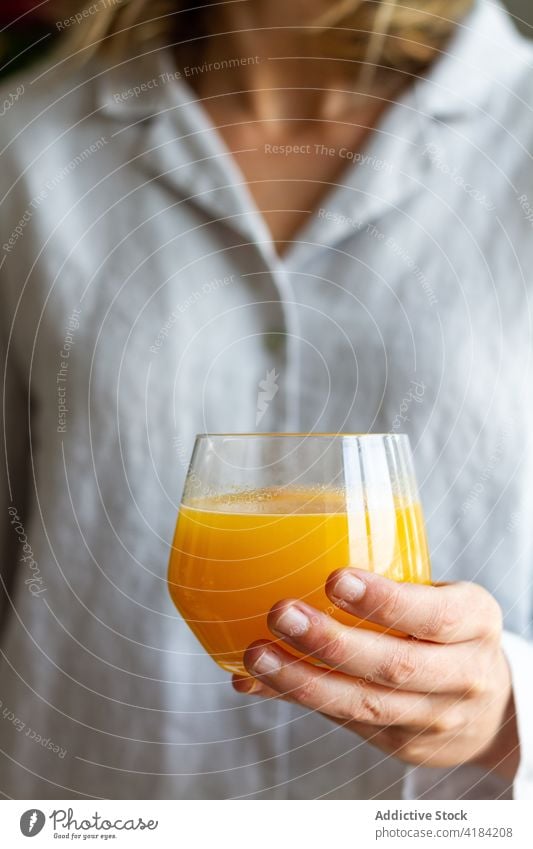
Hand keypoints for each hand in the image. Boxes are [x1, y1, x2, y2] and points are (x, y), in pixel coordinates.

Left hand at [233, 570, 518, 778]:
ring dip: (303, 680)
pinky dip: (298, 699)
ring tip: (258, 656)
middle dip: (333, 643)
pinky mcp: (403, 745)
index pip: (435, 615)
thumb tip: (297, 556)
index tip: (336, 579)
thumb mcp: (445, 599)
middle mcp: (464, 675)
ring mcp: (435, 718)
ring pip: (365, 705)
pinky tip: (258, 682)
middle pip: (397, 666)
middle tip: (281, 614)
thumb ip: (394, 586)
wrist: (491, 708)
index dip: (385, 601)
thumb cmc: (449, 633)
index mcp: (476, 622)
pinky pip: (345, 722)